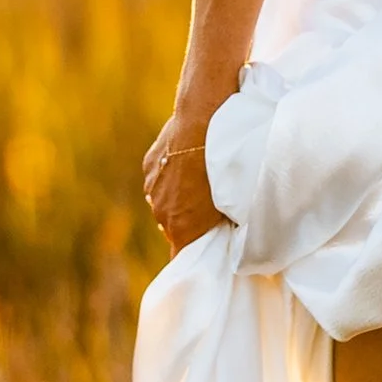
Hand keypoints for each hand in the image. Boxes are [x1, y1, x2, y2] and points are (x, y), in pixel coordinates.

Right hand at [141, 109, 226, 250]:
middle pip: (172, 226)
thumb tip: (227, 227)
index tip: (204, 248)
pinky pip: (158, 178)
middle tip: (209, 203)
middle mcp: (162, 214)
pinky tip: (185, 158)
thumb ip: (223, 221)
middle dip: (188, 219)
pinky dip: (169, 173)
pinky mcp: (148, 166)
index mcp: (183, 229)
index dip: (192, 253)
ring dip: (176, 195)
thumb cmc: (225, 166)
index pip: (180, 258)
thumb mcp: (234, 201)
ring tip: (197, 177)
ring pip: (163, 200)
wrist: (202, 124)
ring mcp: (152, 189)